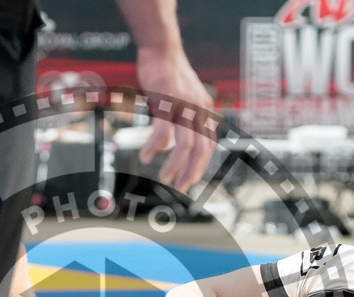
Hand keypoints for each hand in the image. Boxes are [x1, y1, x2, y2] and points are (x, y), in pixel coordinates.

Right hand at [135, 47, 215, 191]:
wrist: (162, 50)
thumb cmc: (169, 74)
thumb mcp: (180, 101)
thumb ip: (178, 124)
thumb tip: (167, 147)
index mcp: (206, 111)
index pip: (208, 146)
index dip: (200, 166)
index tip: (190, 180)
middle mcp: (199, 110)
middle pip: (200, 150)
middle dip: (191, 173)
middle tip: (181, 189)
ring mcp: (184, 107)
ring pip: (184, 145)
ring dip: (174, 166)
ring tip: (165, 179)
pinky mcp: (168, 103)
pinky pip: (162, 132)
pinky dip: (153, 147)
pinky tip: (145, 156)